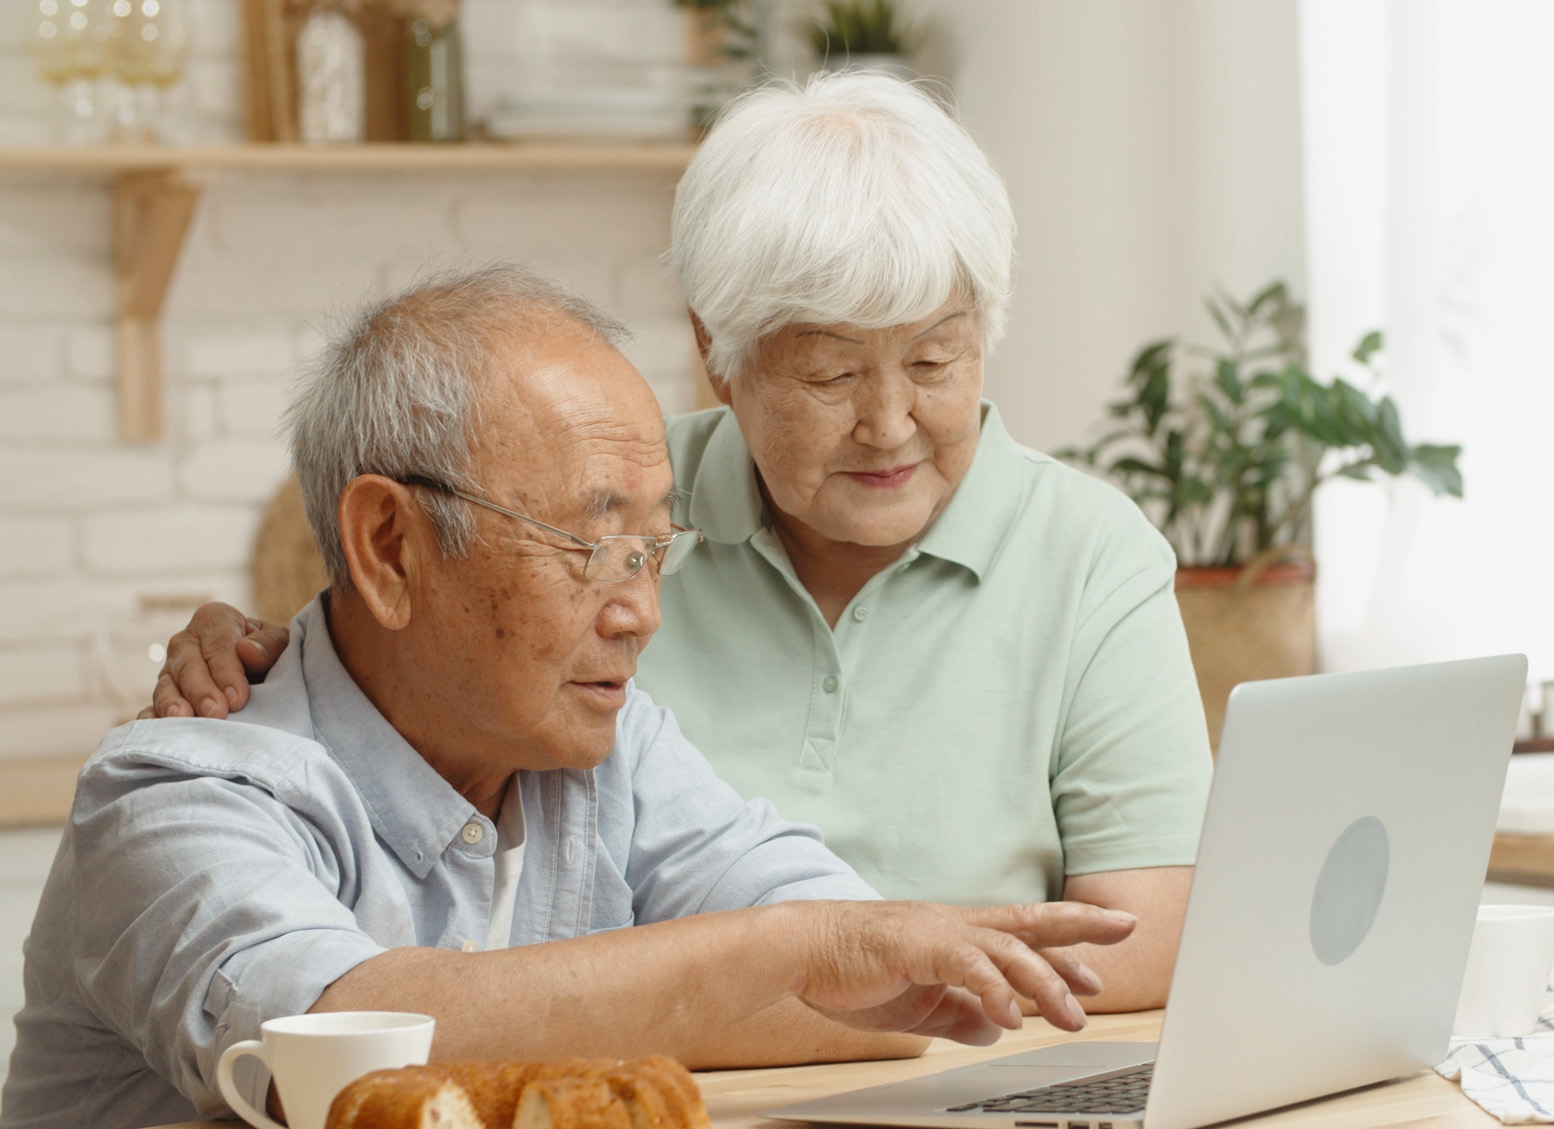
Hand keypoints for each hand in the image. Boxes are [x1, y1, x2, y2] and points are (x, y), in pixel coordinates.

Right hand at [138, 604, 289, 719]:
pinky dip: (151, 720)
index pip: (218, 644)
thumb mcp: (281, 644)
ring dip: (172, 704)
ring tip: (182, 720)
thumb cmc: (272, 655)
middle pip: (188, 665)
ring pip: (166, 687)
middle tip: (215, 713)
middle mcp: (185, 644)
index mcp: (214, 621)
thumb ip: (270, 644)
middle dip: (201, 691)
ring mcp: (170, 673)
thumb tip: (247, 650)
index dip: (226, 670)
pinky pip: (151, 709)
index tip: (238, 697)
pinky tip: (156, 731)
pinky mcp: (163, 699)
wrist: (265, 676)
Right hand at [794, 901, 1135, 1045]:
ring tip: (1072, 1012)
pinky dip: (992, 989)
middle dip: (1080, 925)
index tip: (1099, 972)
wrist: (802, 951)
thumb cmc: (855, 972)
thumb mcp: (922, 1003)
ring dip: (1045, 980)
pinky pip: (965, 965)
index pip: (1023, 937)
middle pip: (1029, 921)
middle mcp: (956, 925)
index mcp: (959, 936)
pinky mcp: (915, 945)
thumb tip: (994, 1027)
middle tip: (1125, 928)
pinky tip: (1009, 1014)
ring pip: (1007, 946)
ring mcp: (938, 931)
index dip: (1064, 951)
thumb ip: (960, 1012)